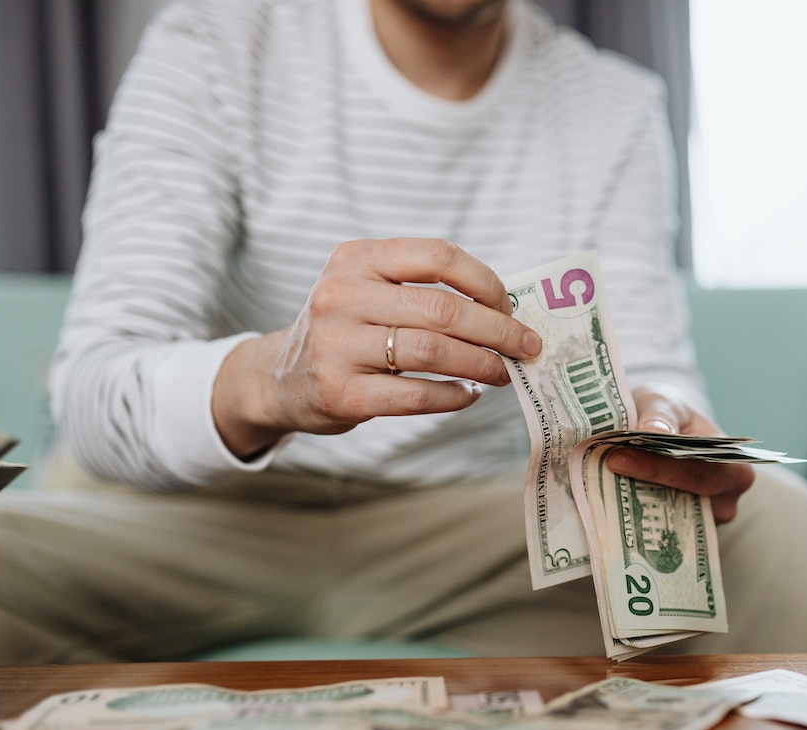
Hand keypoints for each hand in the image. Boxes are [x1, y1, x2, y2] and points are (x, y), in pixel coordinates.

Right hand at [212, 238, 541, 457]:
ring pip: (433, 352)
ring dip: (482, 365)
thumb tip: (506, 311)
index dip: (485, 281)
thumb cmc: (346, 331)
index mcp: (355, 258)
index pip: (437, 255)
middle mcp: (342, 295)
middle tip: (527, 346)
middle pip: (442, 309)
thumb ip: (422, 290)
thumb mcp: (367, 289)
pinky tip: (469, 395)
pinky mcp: (342, 393)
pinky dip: (453, 397)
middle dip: (498, 330)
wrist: (280, 379)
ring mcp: (338, 345)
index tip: (510, 305)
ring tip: (503, 372)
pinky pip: (415, 395)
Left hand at [604, 383, 755, 523]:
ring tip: (598, 487)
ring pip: (667, 519)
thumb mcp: (664, 401)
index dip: (658, 468)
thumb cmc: (667, 412)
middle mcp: (725, 498)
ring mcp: (704, 519)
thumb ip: (660, 414)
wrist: (658, 425)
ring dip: (634, 505)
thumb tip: (651, 429)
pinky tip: (607, 500)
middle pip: (683, 501)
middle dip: (641, 488)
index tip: (618, 459)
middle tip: (601, 473)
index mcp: (733, 464)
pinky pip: (657, 528)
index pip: (697, 472)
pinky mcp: (679, 530)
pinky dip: (633, 513)